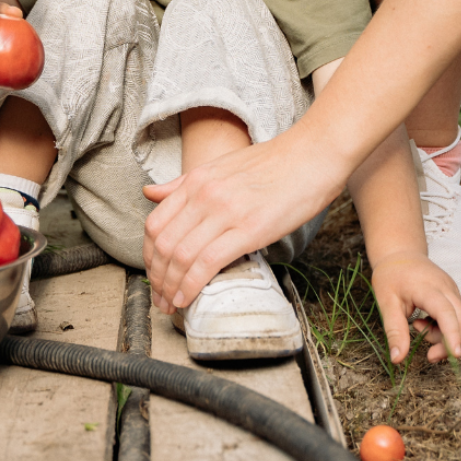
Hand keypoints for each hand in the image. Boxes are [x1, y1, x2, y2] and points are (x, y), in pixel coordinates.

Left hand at [142, 134, 341, 313]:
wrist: (312, 155)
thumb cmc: (273, 163)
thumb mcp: (221, 166)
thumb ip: (183, 183)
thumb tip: (149, 193)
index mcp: (197, 180)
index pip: (155, 225)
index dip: (147, 257)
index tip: (154, 274)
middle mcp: (205, 194)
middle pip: (163, 245)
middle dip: (156, 278)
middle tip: (159, 298)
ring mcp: (226, 211)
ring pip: (181, 257)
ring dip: (170, 288)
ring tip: (171, 305)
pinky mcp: (249, 229)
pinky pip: (207, 263)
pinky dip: (191, 286)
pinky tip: (188, 299)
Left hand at [370, 250, 460, 363]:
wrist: (399, 253)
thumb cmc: (391, 276)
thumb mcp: (386, 303)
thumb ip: (395, 331)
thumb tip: (397, 359)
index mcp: (427, 287)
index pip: (446, 313)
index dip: (452, 335)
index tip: (455, 356)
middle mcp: (445, 287)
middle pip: (460, 319)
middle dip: (449, 343)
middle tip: (429, 355)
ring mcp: (452, 288)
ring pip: (459, 319)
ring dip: (443, 334)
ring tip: (417, 327)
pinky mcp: (452, 293)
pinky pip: (455, 315)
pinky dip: (443, 326)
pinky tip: (424, 320)